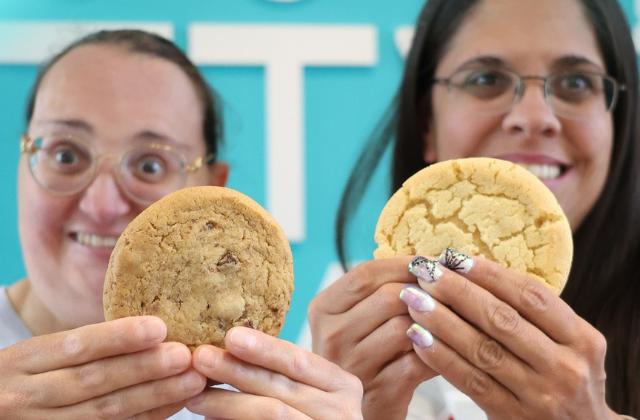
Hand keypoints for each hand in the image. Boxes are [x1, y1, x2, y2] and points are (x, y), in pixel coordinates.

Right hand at [0, 316, 205, 418]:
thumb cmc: (21, 376)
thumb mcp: (34, 355)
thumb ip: (79, 345)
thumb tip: (148, 328)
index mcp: (23, 361)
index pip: (75, 347)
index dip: (118, 337)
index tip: (159, 327)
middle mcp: (28, 397)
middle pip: (94, 381)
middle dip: (145, 368)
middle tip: (185, 355)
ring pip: (106, 413)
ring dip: (154, 396)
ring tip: (192, 380)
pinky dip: (146, 419)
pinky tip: (174, 405)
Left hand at [186, 326, 362, 418]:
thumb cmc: (309, 414)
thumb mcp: (308, 391)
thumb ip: (281, 373)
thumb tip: (230, 347)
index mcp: (341, 385)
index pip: (299, 361)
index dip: (265, 348)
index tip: (231, 336)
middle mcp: (341, 411)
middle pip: (281, 387)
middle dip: (237, 371)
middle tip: (202, 358)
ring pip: (272, 414)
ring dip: (228, 404)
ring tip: (195, 395)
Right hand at [308, 258, 436, 419]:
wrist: (357, 411)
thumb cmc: (366, 355)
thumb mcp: (358, 320)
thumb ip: (381, 289)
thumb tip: (434, 260)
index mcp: (322, 309)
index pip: (366, 273)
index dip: (404, 263)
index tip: (433, 262)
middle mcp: (330, 336)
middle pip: (388, 295)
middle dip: (426, 290)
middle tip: (451, 291)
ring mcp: (352, 365)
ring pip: (405, 327)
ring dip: (435, 321)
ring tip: (452, 318)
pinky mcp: (378, 392)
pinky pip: (419, 361)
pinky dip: (440, 351)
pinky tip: (449, 347)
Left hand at [404, 253, 616, 419]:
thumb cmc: (565, 378)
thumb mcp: (569, 345)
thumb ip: (534, 316)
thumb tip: (472, 270)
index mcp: (582, 340)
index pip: (531, 296)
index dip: (490, 274)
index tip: (454, 257)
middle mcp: (565, 367)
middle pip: (503, 320)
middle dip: (458, 291)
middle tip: (424, 271)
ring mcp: (539, 396)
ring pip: (482, 350)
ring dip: (442, 321)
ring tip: (413, 299)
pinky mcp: (511, 418)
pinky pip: (470, 382)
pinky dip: (441, 357)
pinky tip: (417, 337)